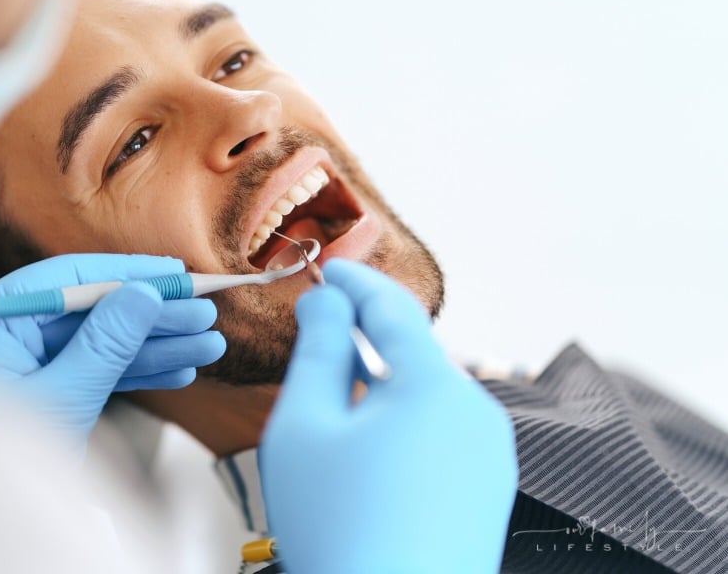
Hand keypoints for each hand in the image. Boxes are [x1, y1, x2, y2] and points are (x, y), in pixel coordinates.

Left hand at [0, 254, 224, 456]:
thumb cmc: (0, 473)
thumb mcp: (62, 401)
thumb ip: (105, 344)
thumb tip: (144, 293)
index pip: (64, 281)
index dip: (126, 274)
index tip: (176, 276)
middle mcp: (0, 339)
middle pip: (89, 312)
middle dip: (151, 318)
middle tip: (205, 314)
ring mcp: (21, 369)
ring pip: (98, 345)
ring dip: (155, 348)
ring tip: (208, 346)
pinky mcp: (43, 395)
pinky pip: (93, 374)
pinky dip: (135, 374)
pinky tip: (178, 372)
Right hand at [261, 260, 516, 573]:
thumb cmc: (342, 529)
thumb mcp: (306, 426)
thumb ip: (316, 349)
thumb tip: (327, 302)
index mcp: (435, 386)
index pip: (391, 308)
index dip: (353, 282)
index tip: (327, 267)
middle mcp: (477, 411)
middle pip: (411, 354)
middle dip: (362, 346)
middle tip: (315, 354)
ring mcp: (490, 453)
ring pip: (426, 396)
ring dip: (381, 393)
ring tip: (336, 432)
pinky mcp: (489, 487)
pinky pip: (442, 434)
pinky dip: (404, 427)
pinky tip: (370, 465)